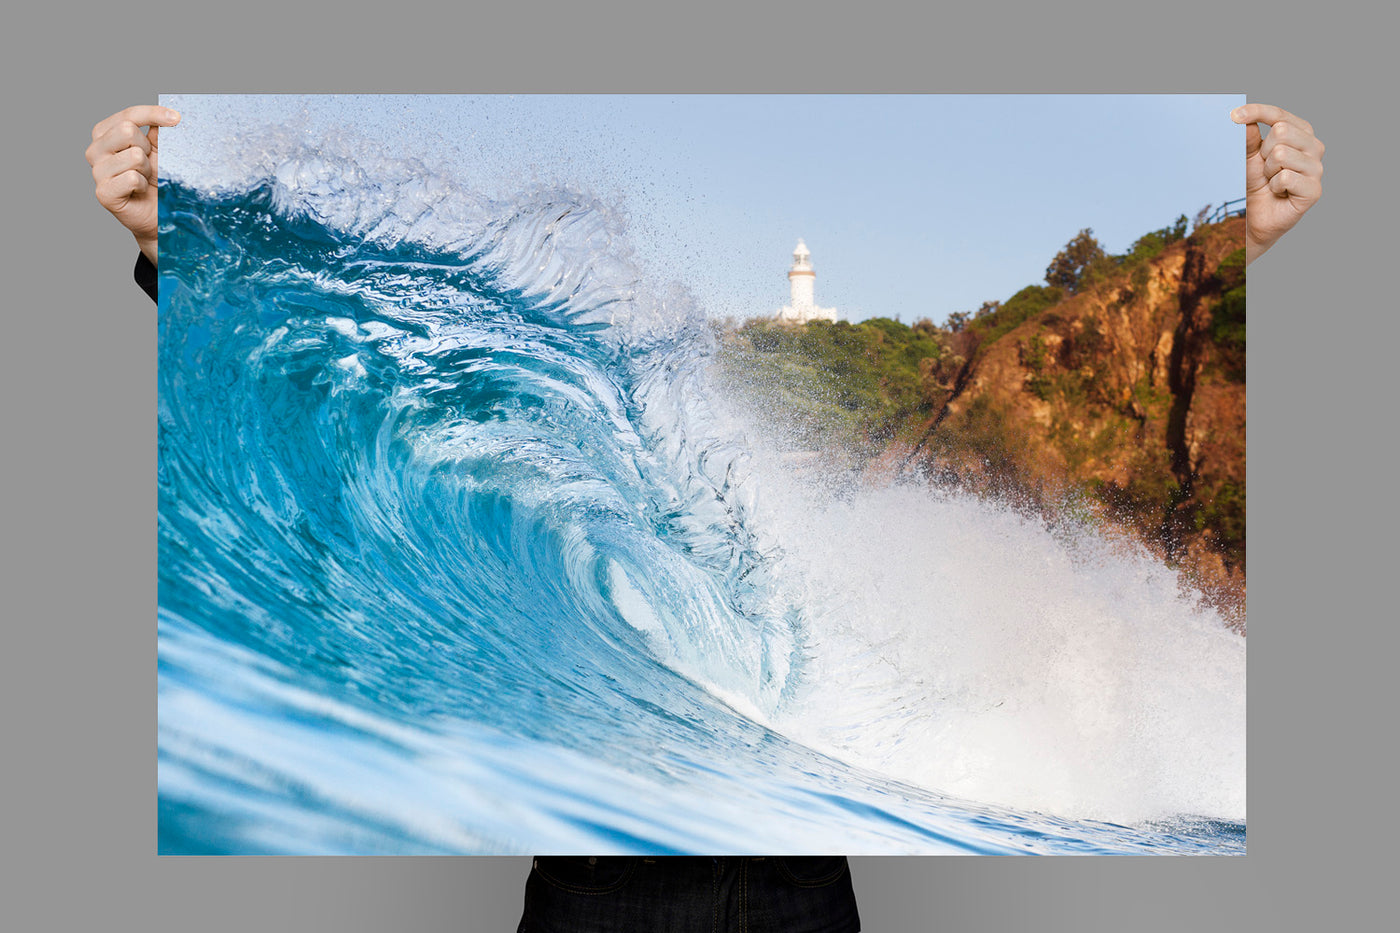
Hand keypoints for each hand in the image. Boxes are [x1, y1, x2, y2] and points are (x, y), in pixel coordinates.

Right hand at [86, 105, 180, 265]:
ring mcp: (97, 172)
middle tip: (150, 164)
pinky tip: (140, 191)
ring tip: (145, 179)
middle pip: (126, 130)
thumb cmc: (158, 180)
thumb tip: (169, 111)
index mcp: (105, 134)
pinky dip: (144, 184)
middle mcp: (95, 150)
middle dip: (147, 147)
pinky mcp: (104, 193)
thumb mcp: (160, 150)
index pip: (128, 115)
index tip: (177, 118)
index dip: (153, 113)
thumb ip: (158, 130)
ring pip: (133, 155)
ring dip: (148, 169)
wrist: (160, 215)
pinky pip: (132, 177)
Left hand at [1230, 104, 1323, 265]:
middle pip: (1281, 131)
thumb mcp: (1248, 157)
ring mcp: (1317, 168)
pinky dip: (1273, 187)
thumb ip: (1248, 137)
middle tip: (1265, 168)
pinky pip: (1285, 177)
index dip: (1256, 112)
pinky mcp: (1314, 190)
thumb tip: (1242, 120)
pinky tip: (1278, 193)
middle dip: (1263, 152)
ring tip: (1271, 181)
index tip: (1233, 115)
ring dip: (1267, 171)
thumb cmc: (1255, 183)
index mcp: (1301, 133)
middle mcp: (1314, 147)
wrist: (1255, 215)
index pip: (1280, 115)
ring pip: (1281, 154)